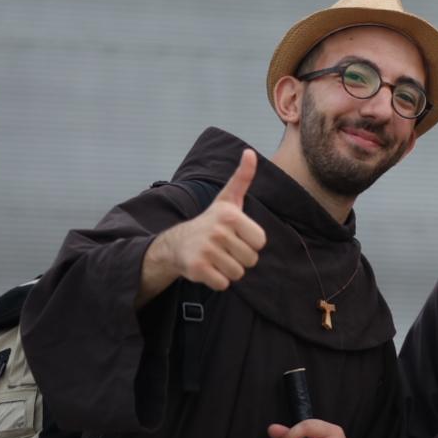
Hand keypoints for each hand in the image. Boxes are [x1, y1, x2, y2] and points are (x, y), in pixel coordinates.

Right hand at [152, 149, 267, 290]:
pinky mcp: (197, 268)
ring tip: (216, 257)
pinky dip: (218, 281)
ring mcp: (206, 250)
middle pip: (251, 259)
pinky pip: (224, 284)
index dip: (250, 242)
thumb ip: (242, 178)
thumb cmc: (211, 222)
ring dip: (229, 270)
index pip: (261, 242)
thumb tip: (250, 152)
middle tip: (224, 248)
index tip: (235, 235)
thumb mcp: (228, 199)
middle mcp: (217, 231)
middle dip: (240, 258)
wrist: (177, 244)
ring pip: (238, 273)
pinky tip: (208, 268)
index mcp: (230, 215)